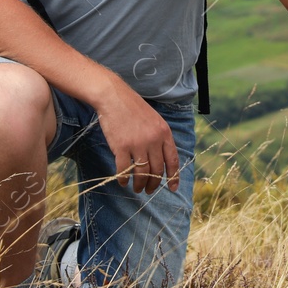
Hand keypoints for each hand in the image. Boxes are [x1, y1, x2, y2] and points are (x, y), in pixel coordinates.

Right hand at [94, 79, 179, 193]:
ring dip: (139, 184)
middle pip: (157, 170)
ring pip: (142, 173)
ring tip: (136, 188)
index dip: (174, 176)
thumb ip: (160, 138)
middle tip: (148, 190)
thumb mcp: (154, 120)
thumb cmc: (133, 108)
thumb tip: (162, 159)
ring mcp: (137, 144)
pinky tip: (123, 182)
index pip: (172, 160)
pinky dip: (124, 179)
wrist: (114, 97)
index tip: (173, 188)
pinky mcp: (121, 147)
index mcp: (164, 133)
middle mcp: (153, 140)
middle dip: (153, 184)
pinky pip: (124, 170)